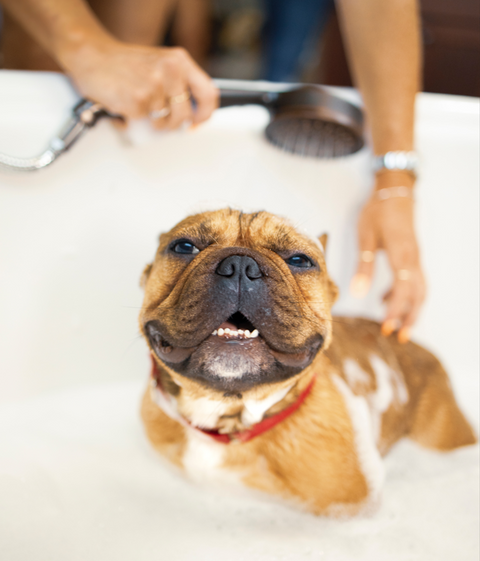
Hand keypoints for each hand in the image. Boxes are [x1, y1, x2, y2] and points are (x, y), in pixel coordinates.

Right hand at [61, 38, 218, 128]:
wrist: (90, 54)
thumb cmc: (122, 62)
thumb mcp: (159, 64)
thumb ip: (179, 84)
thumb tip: (192, 114)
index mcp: (179, 61)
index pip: (208, 94)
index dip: (204, 114)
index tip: (196, 121)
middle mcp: (170, 70)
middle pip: (185, 115)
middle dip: (172, 123)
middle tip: (159, 119)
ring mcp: (154, 85)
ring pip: (164, 123)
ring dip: (151, 122)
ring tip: (137, 105)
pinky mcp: (137, 100)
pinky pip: (142, 123)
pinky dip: (132, 120)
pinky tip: (124, 104)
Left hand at [350, 177, 425, 342]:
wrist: (395, 191)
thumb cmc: (379, 211)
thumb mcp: (365, 236)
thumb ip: (363, 265)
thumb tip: (356, 292)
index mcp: (402, 256)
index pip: (403, 291)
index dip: (396, 311)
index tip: (387, 327)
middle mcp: (413, 260)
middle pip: (417, 295)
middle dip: (409, 317)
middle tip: (399, 337)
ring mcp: (415, 258)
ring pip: (419, 290)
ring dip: (411, 309)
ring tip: (400, 327)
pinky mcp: (412, 256)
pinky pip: (414, 280)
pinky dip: (405, 295)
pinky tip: (386, 300)